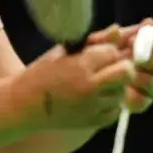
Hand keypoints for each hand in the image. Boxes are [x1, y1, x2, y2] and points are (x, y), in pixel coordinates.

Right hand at [15, 40, 136, 130]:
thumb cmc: (42, 74)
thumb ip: (92, 43)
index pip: (112, 53)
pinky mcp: (94, 122)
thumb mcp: (63, 53)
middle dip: (122, 67)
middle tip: (110, 69)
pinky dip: (111, 104)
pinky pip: (116, 110)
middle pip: (126, 73)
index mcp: (79, 66)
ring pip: (122, 92)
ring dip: (116, 86)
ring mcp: (93, 107)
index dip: (108, 51)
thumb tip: (117, 30)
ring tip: (99, 85)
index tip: (99, 54)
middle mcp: (89, 88)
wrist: (25, 106)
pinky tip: (96, 99)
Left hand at [89, 20, 152, 113]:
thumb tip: (116, 29)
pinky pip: (143, 99)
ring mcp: (151, 85)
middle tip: (133, 57)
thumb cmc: (97, 57)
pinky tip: (119, 89)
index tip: (136, 39)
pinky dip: (131, 94)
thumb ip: (107, 37)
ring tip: (122, 74)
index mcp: (151, 46)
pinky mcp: (142, 101)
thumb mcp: (97, 44)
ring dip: (138, 77)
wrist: (86, 83)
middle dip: (150, 59)